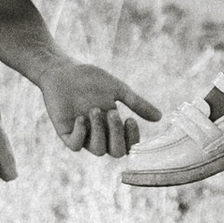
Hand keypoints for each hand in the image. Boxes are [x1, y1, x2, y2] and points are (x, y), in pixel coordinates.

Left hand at [41, 58, 161, 159]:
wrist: (63, 70)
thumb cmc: (90, 79)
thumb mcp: (118, 90)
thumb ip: (137, 104)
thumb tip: (160, 117)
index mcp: (113, 126)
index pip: (127, 145)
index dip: (131, 138)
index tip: (130, 119)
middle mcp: (99, 134)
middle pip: (115, 152)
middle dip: (116, 134)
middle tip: (112, 112)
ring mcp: (82, 134)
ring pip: (98, 150)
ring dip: (99, 132)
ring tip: (94, 110)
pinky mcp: (65, 132)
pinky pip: (75, 145)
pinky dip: (81, 134)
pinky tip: (81, 118)